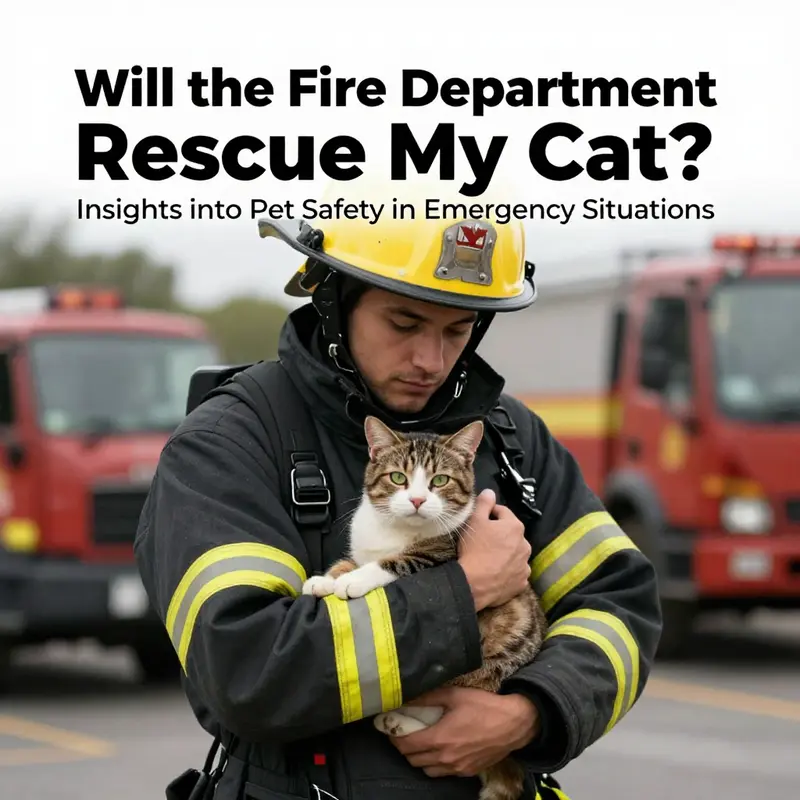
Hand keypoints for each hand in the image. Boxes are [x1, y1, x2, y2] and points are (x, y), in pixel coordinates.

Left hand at [388, 686, 539, 778]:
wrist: (513, 724)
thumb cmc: (483, 706)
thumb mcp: (454, 695)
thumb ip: (428, 698)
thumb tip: (407, 697)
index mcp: (439, 739)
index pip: (405, 745)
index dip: (393, 736)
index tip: (389, 727)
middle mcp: (445, 758)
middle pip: (412, 760)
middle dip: (403, 747)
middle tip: (402, 732)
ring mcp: (456, 768)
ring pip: (426, 770)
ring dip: (417, 758)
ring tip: (419, 742)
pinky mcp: (467, 772)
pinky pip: (442, 773)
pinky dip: (434, 764)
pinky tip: (438, 750)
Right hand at [458, 489, 531, 610]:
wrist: (474, 583)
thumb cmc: (474, 548)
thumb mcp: (474, 521)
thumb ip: (484, 503)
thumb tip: (490, 492)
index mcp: (515, 526)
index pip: (502, 512)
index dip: (490, 514)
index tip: (479, 520)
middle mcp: (525, 544)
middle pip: (511, 534)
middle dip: (500, 535)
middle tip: (483, 541)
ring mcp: (525, 565)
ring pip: (515, 553)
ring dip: (506, 553)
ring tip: (490, 558)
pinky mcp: (522, 582)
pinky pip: (515, 572)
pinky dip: (508, 570)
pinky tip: (496, 572)